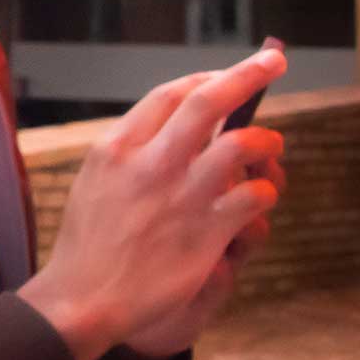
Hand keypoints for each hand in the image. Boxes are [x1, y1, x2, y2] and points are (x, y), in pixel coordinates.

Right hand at [20, 48, 287, 359]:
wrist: (84, 298)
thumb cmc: (89, 242)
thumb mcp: (94, 181)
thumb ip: (131, 152)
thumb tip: (174, 129)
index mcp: (116, 147)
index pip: (169, 94)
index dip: (206, 79)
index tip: (227, 76)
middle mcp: (149, 163)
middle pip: (207, 101)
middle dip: (248, 74)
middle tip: (275, 61)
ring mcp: (180, 196)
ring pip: (242, 146)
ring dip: (268, 142)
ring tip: (275, 148)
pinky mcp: (206, 231)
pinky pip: (255, 196)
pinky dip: (266, 192)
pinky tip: (261, 199)